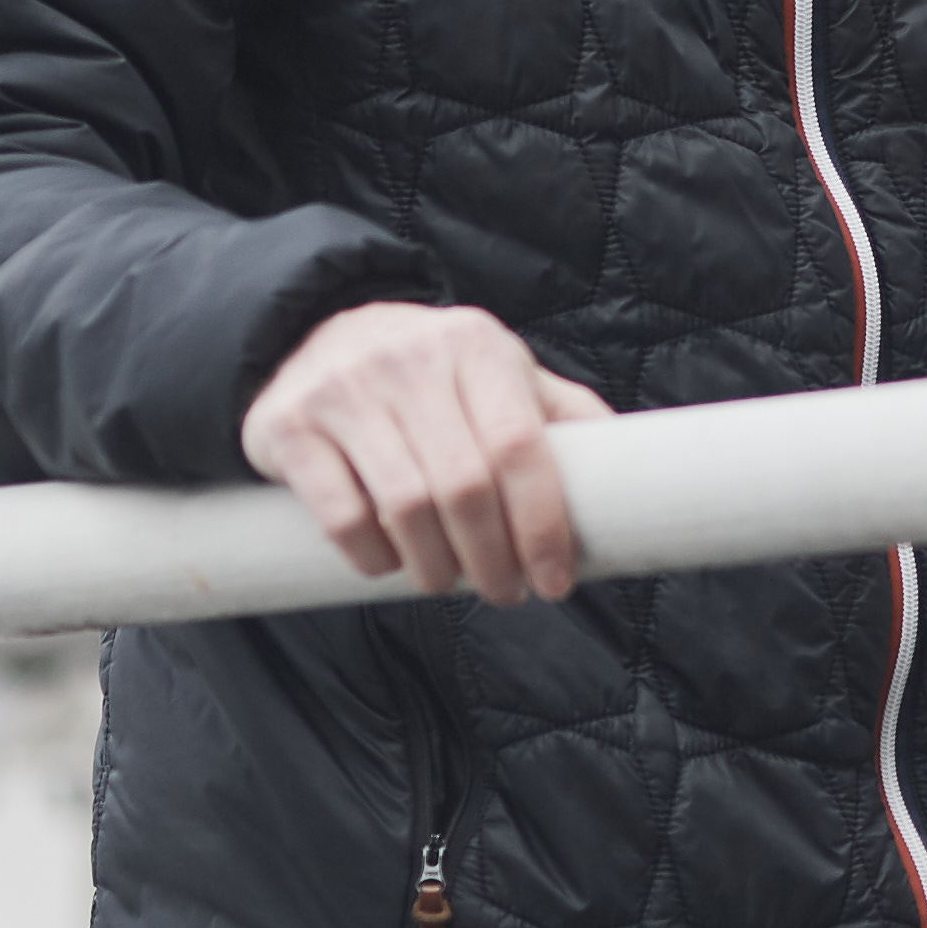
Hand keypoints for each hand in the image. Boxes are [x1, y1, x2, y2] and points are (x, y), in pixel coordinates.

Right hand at [240, 301, 611, 602]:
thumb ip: (558, 413)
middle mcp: (411, 361)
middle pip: (466, 486)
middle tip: (505, 593)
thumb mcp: (496, 372)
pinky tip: (387, 565)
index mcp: (478, 347)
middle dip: (493, 558)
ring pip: (405, 505)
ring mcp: (345, 391)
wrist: (311, 334)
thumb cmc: (429, 372)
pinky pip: (339, 513)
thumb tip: (637, 466)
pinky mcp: (289, 426)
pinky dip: (371, 556)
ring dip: (434, 566)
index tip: (556, 579)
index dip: (544, 524)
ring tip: (447, 583)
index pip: (522, 447)